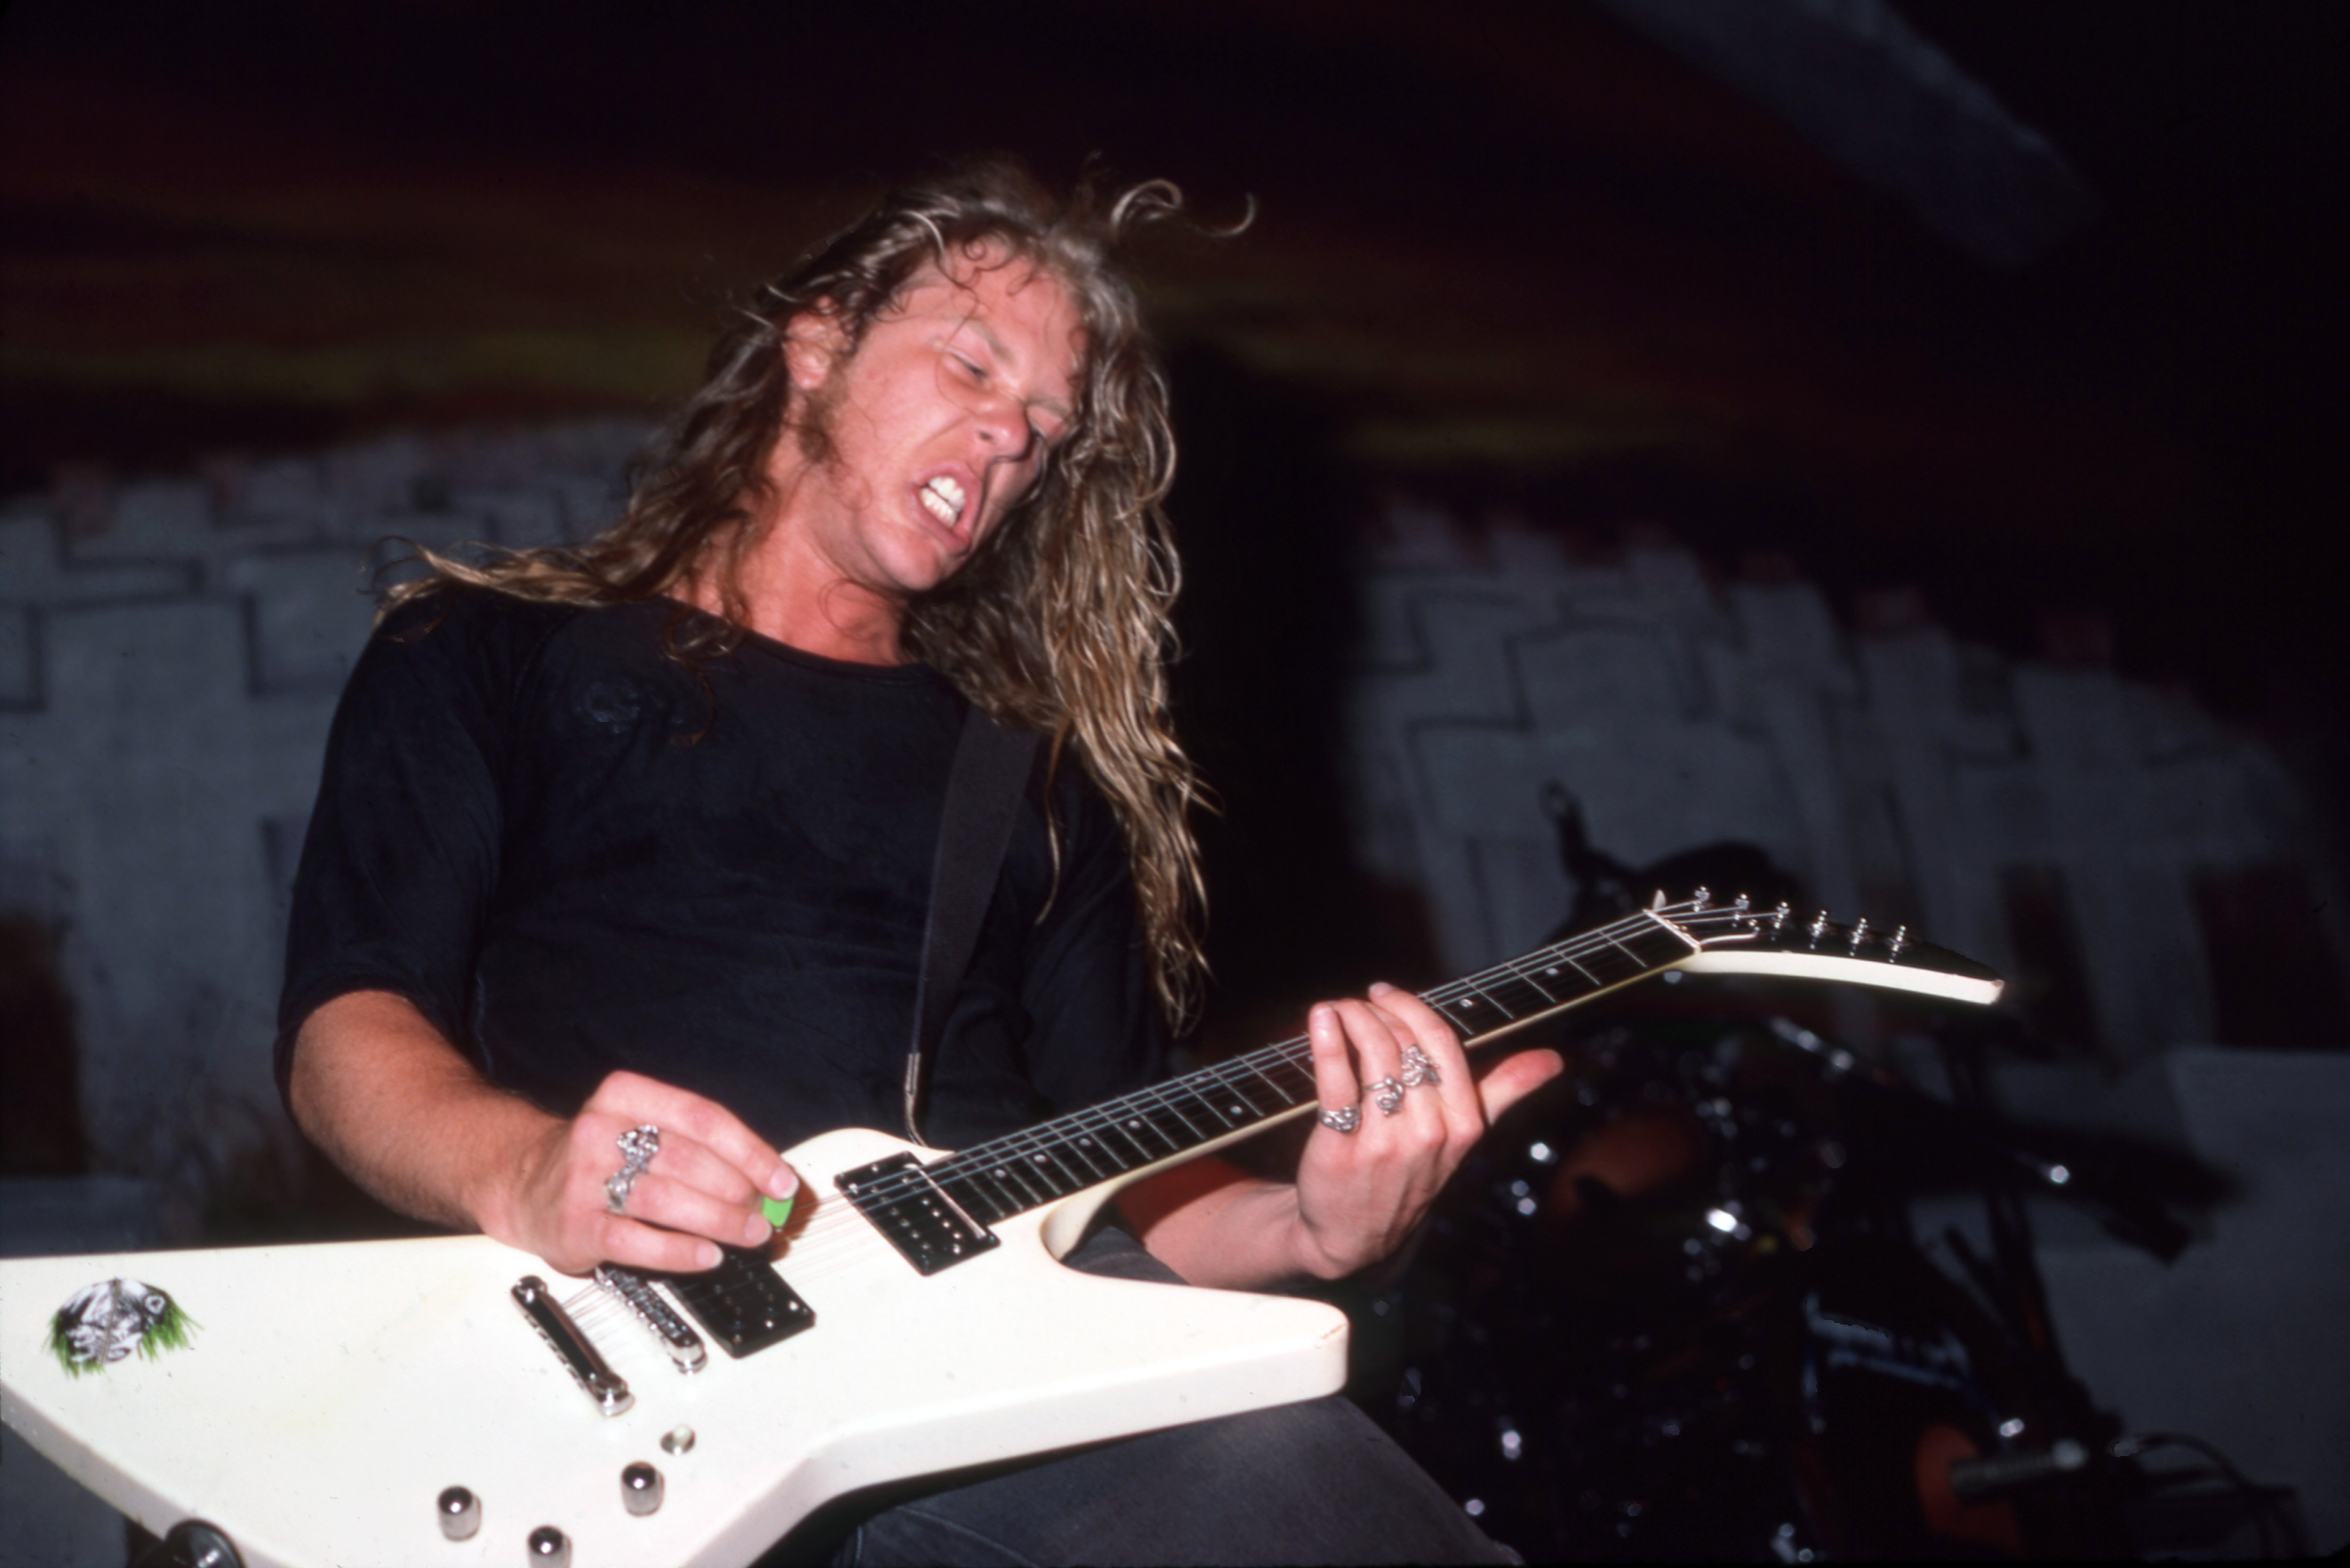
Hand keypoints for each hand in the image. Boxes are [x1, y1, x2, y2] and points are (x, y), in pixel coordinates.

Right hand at [481, 1070, 798, 1276]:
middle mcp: (602, 1130)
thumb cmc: (598, 1158)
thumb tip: (764, 1180)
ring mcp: (584, 1178)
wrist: (523, 1184)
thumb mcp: (641, 1130)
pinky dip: (679, 1251)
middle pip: (689, 1159)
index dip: (750, 1151)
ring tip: (749, 1233)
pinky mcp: (575, 1224)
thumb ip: (697, 1146)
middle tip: (766, 1212)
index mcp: (626, 1095)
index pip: (703, 1118)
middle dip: (738, 1190)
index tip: (781, 1180)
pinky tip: (707, 1256)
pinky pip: (636, 1240)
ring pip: (666, 1199)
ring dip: (719, 1220)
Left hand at [1287, 982, 1562, 1277]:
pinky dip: (1325, 1041)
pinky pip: (1335, 1082)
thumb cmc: (1409, 1175)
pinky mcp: (1341, 1149)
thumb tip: (1553, 1061)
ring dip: (1351, 1018)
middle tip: (1359, 1003)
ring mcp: (1384, 1142)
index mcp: (1463, 1123)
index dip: (1413, 1008)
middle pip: (1407, 1044)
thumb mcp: (1464, 1139)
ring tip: (1336, 1009)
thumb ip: (1504, 1092)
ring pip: (1374, 1055)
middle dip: (1379, 1011)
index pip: (1444, 1043)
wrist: (1354, 1236)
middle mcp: (1428, 1132)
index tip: (1386, 993)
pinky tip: (1319, 1019)